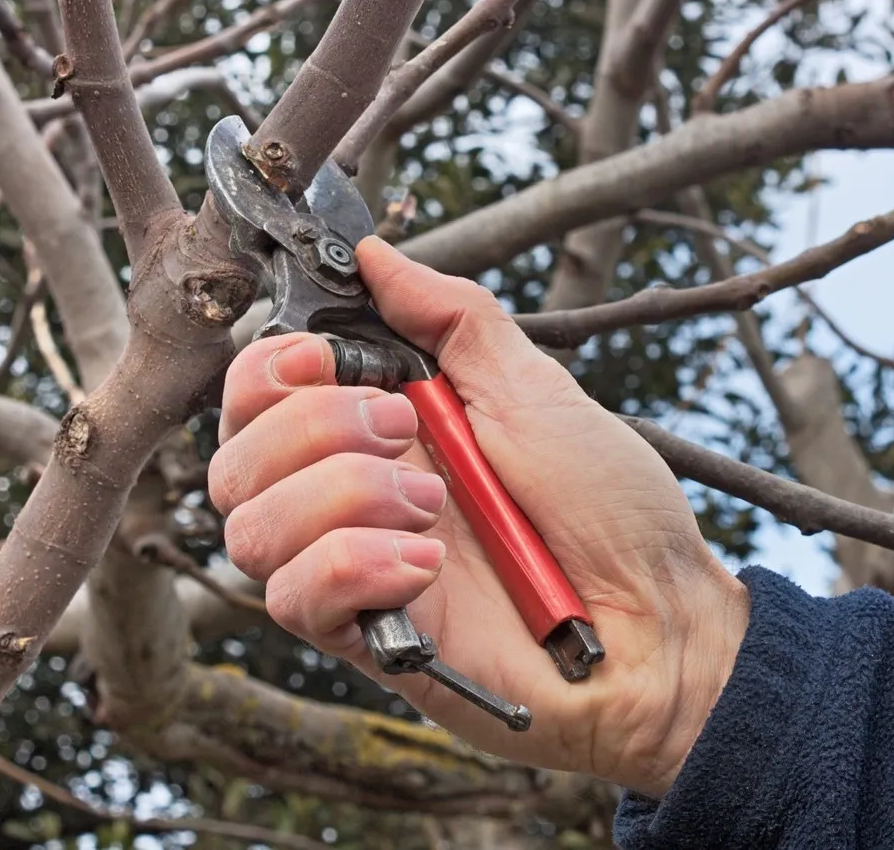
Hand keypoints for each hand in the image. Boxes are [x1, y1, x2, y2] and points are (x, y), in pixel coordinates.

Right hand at [208, 237, 748, 796]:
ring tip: (435, 510)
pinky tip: (427, 567)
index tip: (323, 359)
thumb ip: (450, 317)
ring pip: (249, 528)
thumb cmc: (609, 507)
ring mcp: (352, 568)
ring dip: (342, 497)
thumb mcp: (533, 388)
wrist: (659, 621)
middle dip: (313, 427)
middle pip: (234, 459)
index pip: (257, 391)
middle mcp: (349, 495)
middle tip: (404, 430)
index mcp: (381, 427)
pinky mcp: (364, 637)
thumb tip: (374, 254)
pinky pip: (293, 597)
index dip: (268, 369)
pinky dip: (354, 565)